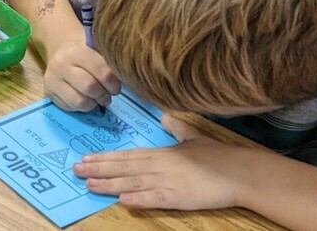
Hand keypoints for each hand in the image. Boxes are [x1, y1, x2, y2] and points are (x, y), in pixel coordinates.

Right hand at [44, 40, 120, 111]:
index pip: (101, 70)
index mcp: (77, 50)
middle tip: (109, 94)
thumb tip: (129, 79)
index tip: (117, 87)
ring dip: (94, 103)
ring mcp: (53, 79)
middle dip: (104, 95)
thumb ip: (110, 61)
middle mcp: (61, 64)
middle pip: (90, 87)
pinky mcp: (49, 92)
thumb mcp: (97, 48)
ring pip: (80, 101)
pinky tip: (85, 98)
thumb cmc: (86, 50)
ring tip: (98, 98)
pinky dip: (82, 106)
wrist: (61, 48)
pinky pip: (70, 107)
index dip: (114, 83)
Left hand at [75, 114, 249, 210]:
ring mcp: (169, 181)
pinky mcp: (181, 197)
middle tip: (75, 170)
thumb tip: (165, 116)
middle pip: (124, 167)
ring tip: (89, 184)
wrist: (241, 171)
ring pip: (133, 182)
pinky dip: (140, 199)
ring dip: (110, 184)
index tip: (85, 158)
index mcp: (161, 153)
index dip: (105, 157)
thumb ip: (177, 129)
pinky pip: (157, 198)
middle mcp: (160, 165)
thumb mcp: (193, 137)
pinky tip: (124, 200)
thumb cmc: (218, 155)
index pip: (127, 155)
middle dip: (99, 169)